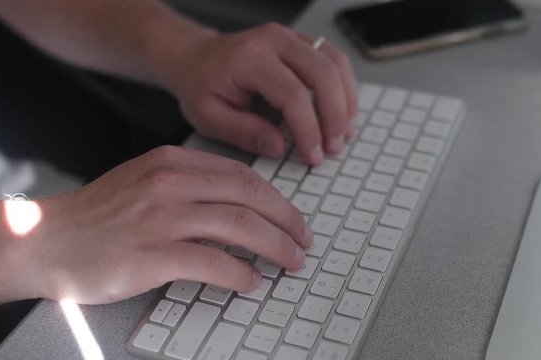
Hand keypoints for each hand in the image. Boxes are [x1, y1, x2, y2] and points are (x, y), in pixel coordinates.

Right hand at [27, 146, 311, 303]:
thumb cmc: (93, 216)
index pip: (240, 173)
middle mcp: (169, 184)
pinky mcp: (152, 256)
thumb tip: (234, 205)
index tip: (290, 215)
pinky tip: (251, 281)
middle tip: (303, 239)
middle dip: (286, 219)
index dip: (274, 196)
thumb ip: (185, 185)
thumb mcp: (141, 181)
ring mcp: (161, 218)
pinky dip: (240, 273)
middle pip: (248, 195)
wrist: (41, 240)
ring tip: (292, 261)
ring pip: (239, 225)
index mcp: (169, 162)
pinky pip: (213, 262)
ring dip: (275, 245)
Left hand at [168, 23, 357, 165]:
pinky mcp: (300, 41)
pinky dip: (344, 87)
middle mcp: (273, 40)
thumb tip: (279, 148)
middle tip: (333, 148)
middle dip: (335, 116)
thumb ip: (244, 132)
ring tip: (343, 133)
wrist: (195, 58)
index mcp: (249, 58)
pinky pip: (334, 58)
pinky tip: (342, 111)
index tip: (313, 155)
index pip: (292, 94)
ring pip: (335, 63)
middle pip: (323, 74)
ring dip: (345, 101)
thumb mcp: (209, 117)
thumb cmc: (201, 85)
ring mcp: (289, 37)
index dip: (309, 129)